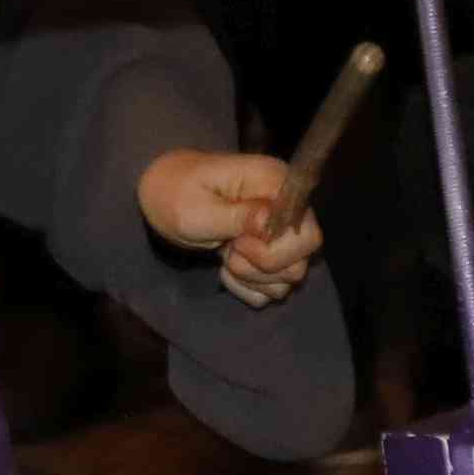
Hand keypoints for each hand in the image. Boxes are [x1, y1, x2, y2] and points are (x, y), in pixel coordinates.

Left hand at [139, 147, 325, 306]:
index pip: (308, 234)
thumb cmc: (177, 193)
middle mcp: (287, 210)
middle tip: (230, 249)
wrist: (164, 194)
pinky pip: (272, 288)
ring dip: (252, 277)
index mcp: (276, 186)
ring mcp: (281, 235)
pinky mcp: (270, 255)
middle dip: (262, 266)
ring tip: (225, 255)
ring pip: (289, 278)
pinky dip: (247, 286)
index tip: (238, 241)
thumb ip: (236, 216)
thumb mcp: (196, 208)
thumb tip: (269, 222)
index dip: (275, 249)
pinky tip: (227, 267)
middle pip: (302, 260)